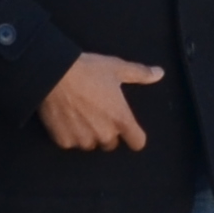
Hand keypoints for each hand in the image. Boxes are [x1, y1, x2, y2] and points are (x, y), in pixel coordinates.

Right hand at [36, 52, 166, 152]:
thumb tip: (160, 74)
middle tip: (96, 112)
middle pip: (111, 143)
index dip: (134, 136)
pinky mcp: (64, 142)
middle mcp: (104, 134)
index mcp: (121, 120)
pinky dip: (69, 134)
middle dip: (106, 131)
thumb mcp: (117, 68)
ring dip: (88, 134)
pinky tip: (64, 118)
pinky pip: (70, 143)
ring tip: (79, 114)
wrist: (53, 74)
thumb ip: (140, 74)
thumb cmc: (88, 70)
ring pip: (90, 144)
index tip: (129, 130)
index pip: (137, 142)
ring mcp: (83, 140)